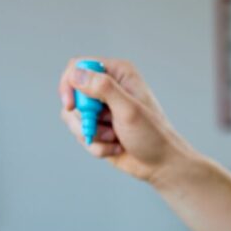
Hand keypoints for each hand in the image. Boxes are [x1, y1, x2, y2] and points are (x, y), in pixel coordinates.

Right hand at [58, 57, 191, 183]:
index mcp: (117, 73)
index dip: (69, 84)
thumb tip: (77, 74)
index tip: (70, 105)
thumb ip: (104, 89)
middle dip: (85, 116)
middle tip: (107, 125)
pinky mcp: (97, 127)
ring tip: (114, 138)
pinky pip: (80, 133)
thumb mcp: (129, 110)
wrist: (160, 164)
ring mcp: (101, 108)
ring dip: (92, 133)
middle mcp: (107, 87)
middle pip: (72, 94)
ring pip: (72, 117)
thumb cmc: (152, 135)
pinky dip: (96, 145)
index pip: (78, 66)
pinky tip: (116, 147)